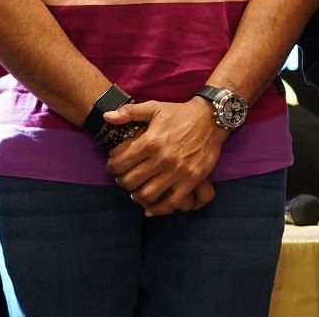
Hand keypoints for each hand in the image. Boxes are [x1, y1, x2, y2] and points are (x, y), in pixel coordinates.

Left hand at [103, 99, 228, 216]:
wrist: (211, 119)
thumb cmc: (180, 114)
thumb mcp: (154, 108)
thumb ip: (129, 112)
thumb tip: (106, 117)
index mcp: (151, 141)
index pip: (120, 163)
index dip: (112, 167)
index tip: (114, 166)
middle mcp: (162, 159)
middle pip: (131, 182)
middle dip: (123, 182)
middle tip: (124, 179)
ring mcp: (178, 171)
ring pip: (148, 195)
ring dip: (137, 196)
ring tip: (137, 191)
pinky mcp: (191, 180)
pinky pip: (171, 203)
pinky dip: (159, 209)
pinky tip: (151, 208)